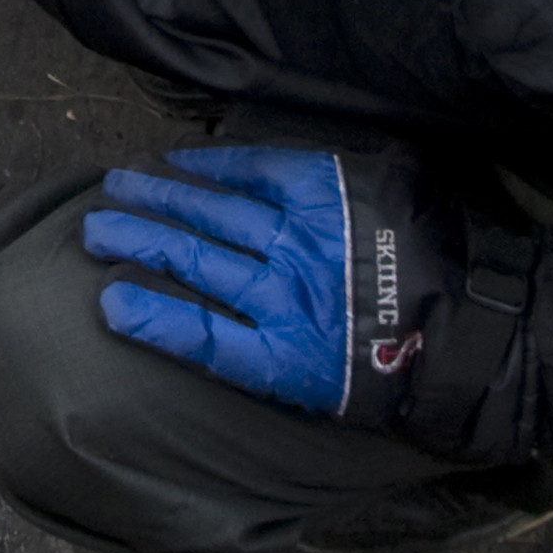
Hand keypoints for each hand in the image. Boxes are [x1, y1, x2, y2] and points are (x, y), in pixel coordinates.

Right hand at [82, 146, 366, 418]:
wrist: (459, 330)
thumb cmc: (379, 368)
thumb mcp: (317, 392)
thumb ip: (254, 362)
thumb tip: (188, 332)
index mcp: (283, 354)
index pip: (201, 336)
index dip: (152, 319)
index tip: (108, 302)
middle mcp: (287, 294)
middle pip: (195, 261)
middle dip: (137, 241)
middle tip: (92, 229)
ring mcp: (307, 241)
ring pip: (218, 216)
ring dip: (163, 199)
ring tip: (118, 187)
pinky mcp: (332, 195)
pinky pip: (266, 172)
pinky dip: (221, 165)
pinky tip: (184, 161)